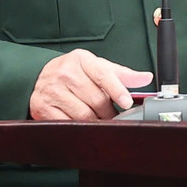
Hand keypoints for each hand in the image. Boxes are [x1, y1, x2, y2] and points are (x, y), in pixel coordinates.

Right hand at [29, 49, 152, 119]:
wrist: (40, 76)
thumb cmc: (73, 72)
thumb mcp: (97, 67)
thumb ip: (122, 74)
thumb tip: (147, 78)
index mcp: (81, 60)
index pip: (103, 75)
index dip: (117, 90)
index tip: (127, 103)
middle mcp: (65, 73)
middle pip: (96, 99)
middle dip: (109, 111)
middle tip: (113, 115)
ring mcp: (52, 90)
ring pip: (83, 114)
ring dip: (96, 121)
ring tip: (100, 119)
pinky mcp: (42, 107)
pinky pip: (67, 123)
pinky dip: (79, 127)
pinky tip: (83, 124)